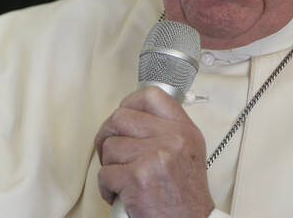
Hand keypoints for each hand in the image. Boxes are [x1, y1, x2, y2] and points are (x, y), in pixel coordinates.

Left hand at [95, 87, 214, 217]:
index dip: (129, 103)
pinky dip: (106, 187)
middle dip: (108, 136)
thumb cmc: (185, 197)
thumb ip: (166, 129)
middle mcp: (172, 139)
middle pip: (120, 118)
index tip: (124, 116)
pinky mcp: (138, 178)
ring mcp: (155, 157)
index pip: (151, 96)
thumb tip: (136, 114)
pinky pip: (105, 173)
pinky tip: (120, 193)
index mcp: (184, 130)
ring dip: (109, 166)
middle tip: (112, 152)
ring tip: (122, 178)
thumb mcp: (188, 152)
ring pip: (110, 147)